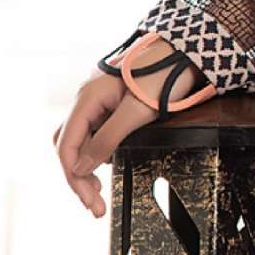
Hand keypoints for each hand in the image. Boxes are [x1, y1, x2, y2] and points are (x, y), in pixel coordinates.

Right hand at [53, 38, 208, 217]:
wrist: (186, 50)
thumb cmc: (164, 75)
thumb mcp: (137, 111)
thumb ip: (107, 139)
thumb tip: (81, 168)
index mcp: (87, 98)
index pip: (67, 145)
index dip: (74, 177)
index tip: (91, 201)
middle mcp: (88, 98)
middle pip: (69, 144)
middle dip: (78, 176)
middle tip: (95, 204)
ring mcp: (99, 99)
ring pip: (81, 138)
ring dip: (87, 165)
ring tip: (101, 190)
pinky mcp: (112, 101)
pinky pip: (96, 129)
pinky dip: (98, 150)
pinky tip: (111, 160)